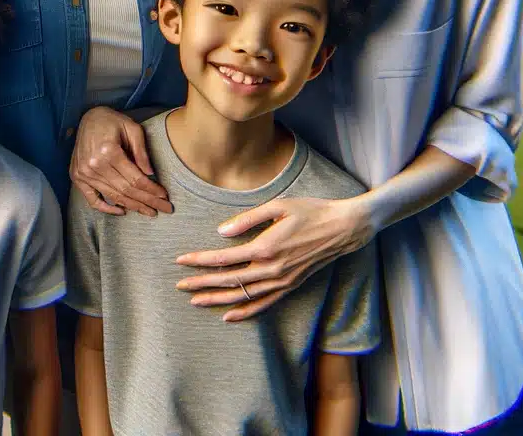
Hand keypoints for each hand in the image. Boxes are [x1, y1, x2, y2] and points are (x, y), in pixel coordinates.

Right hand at [69, 107, 171, 216]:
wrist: (87, 117)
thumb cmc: (112, 121)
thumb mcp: (132, 128)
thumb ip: (141, 151)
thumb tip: (150, 174)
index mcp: (108, 151)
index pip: (135, 178)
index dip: (152, 190)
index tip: (165, 197)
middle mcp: (94, 165)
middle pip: (126, 190)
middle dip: (148, 201)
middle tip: (164, 209)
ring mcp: (84, 173)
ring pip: (113, 196)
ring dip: (133, 206)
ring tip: (149, 211)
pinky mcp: (77, 177)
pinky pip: (92, 199)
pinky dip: (106, 209)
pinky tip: (122, 211)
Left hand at [175, 196, 375, 321]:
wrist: (343, 228)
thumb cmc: (310, 211)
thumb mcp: (278, 206)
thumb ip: (247, 219)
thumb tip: (221, 232)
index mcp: (265, 247)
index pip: (223, 258)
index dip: (199, 261)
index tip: (180, 261)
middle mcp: (271, 269)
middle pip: (228, 281)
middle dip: (201, 283)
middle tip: (179, 284)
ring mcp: (281, 281)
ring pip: (242, 296)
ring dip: (216, 300)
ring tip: (195, 300)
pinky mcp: (290, 286)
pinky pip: (264, 304)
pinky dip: (245, 312)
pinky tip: (228, 316)